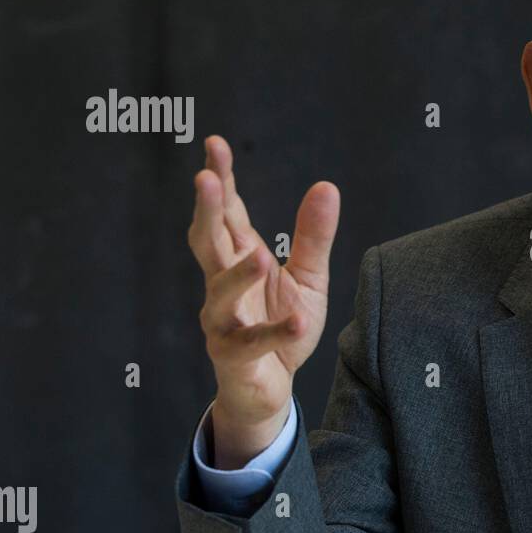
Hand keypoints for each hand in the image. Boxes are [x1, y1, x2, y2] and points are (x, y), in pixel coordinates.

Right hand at [187, 135, 339, 466]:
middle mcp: (221, 284)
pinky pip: (252, 343)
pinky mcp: (233, 356)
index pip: (226, 212)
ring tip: (260, 255)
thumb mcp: (308, 277)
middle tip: (205, 179)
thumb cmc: (283, 325)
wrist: (271, 387)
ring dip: (238, 274)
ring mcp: (222, 320)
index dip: (220, 179)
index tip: (214, 145)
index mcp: (239, 257)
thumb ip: (313, 236)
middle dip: (206, 210)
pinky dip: (275, 332)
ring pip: (220, 293)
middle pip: (208, 241)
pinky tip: (298, 322)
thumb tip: (326, 186)